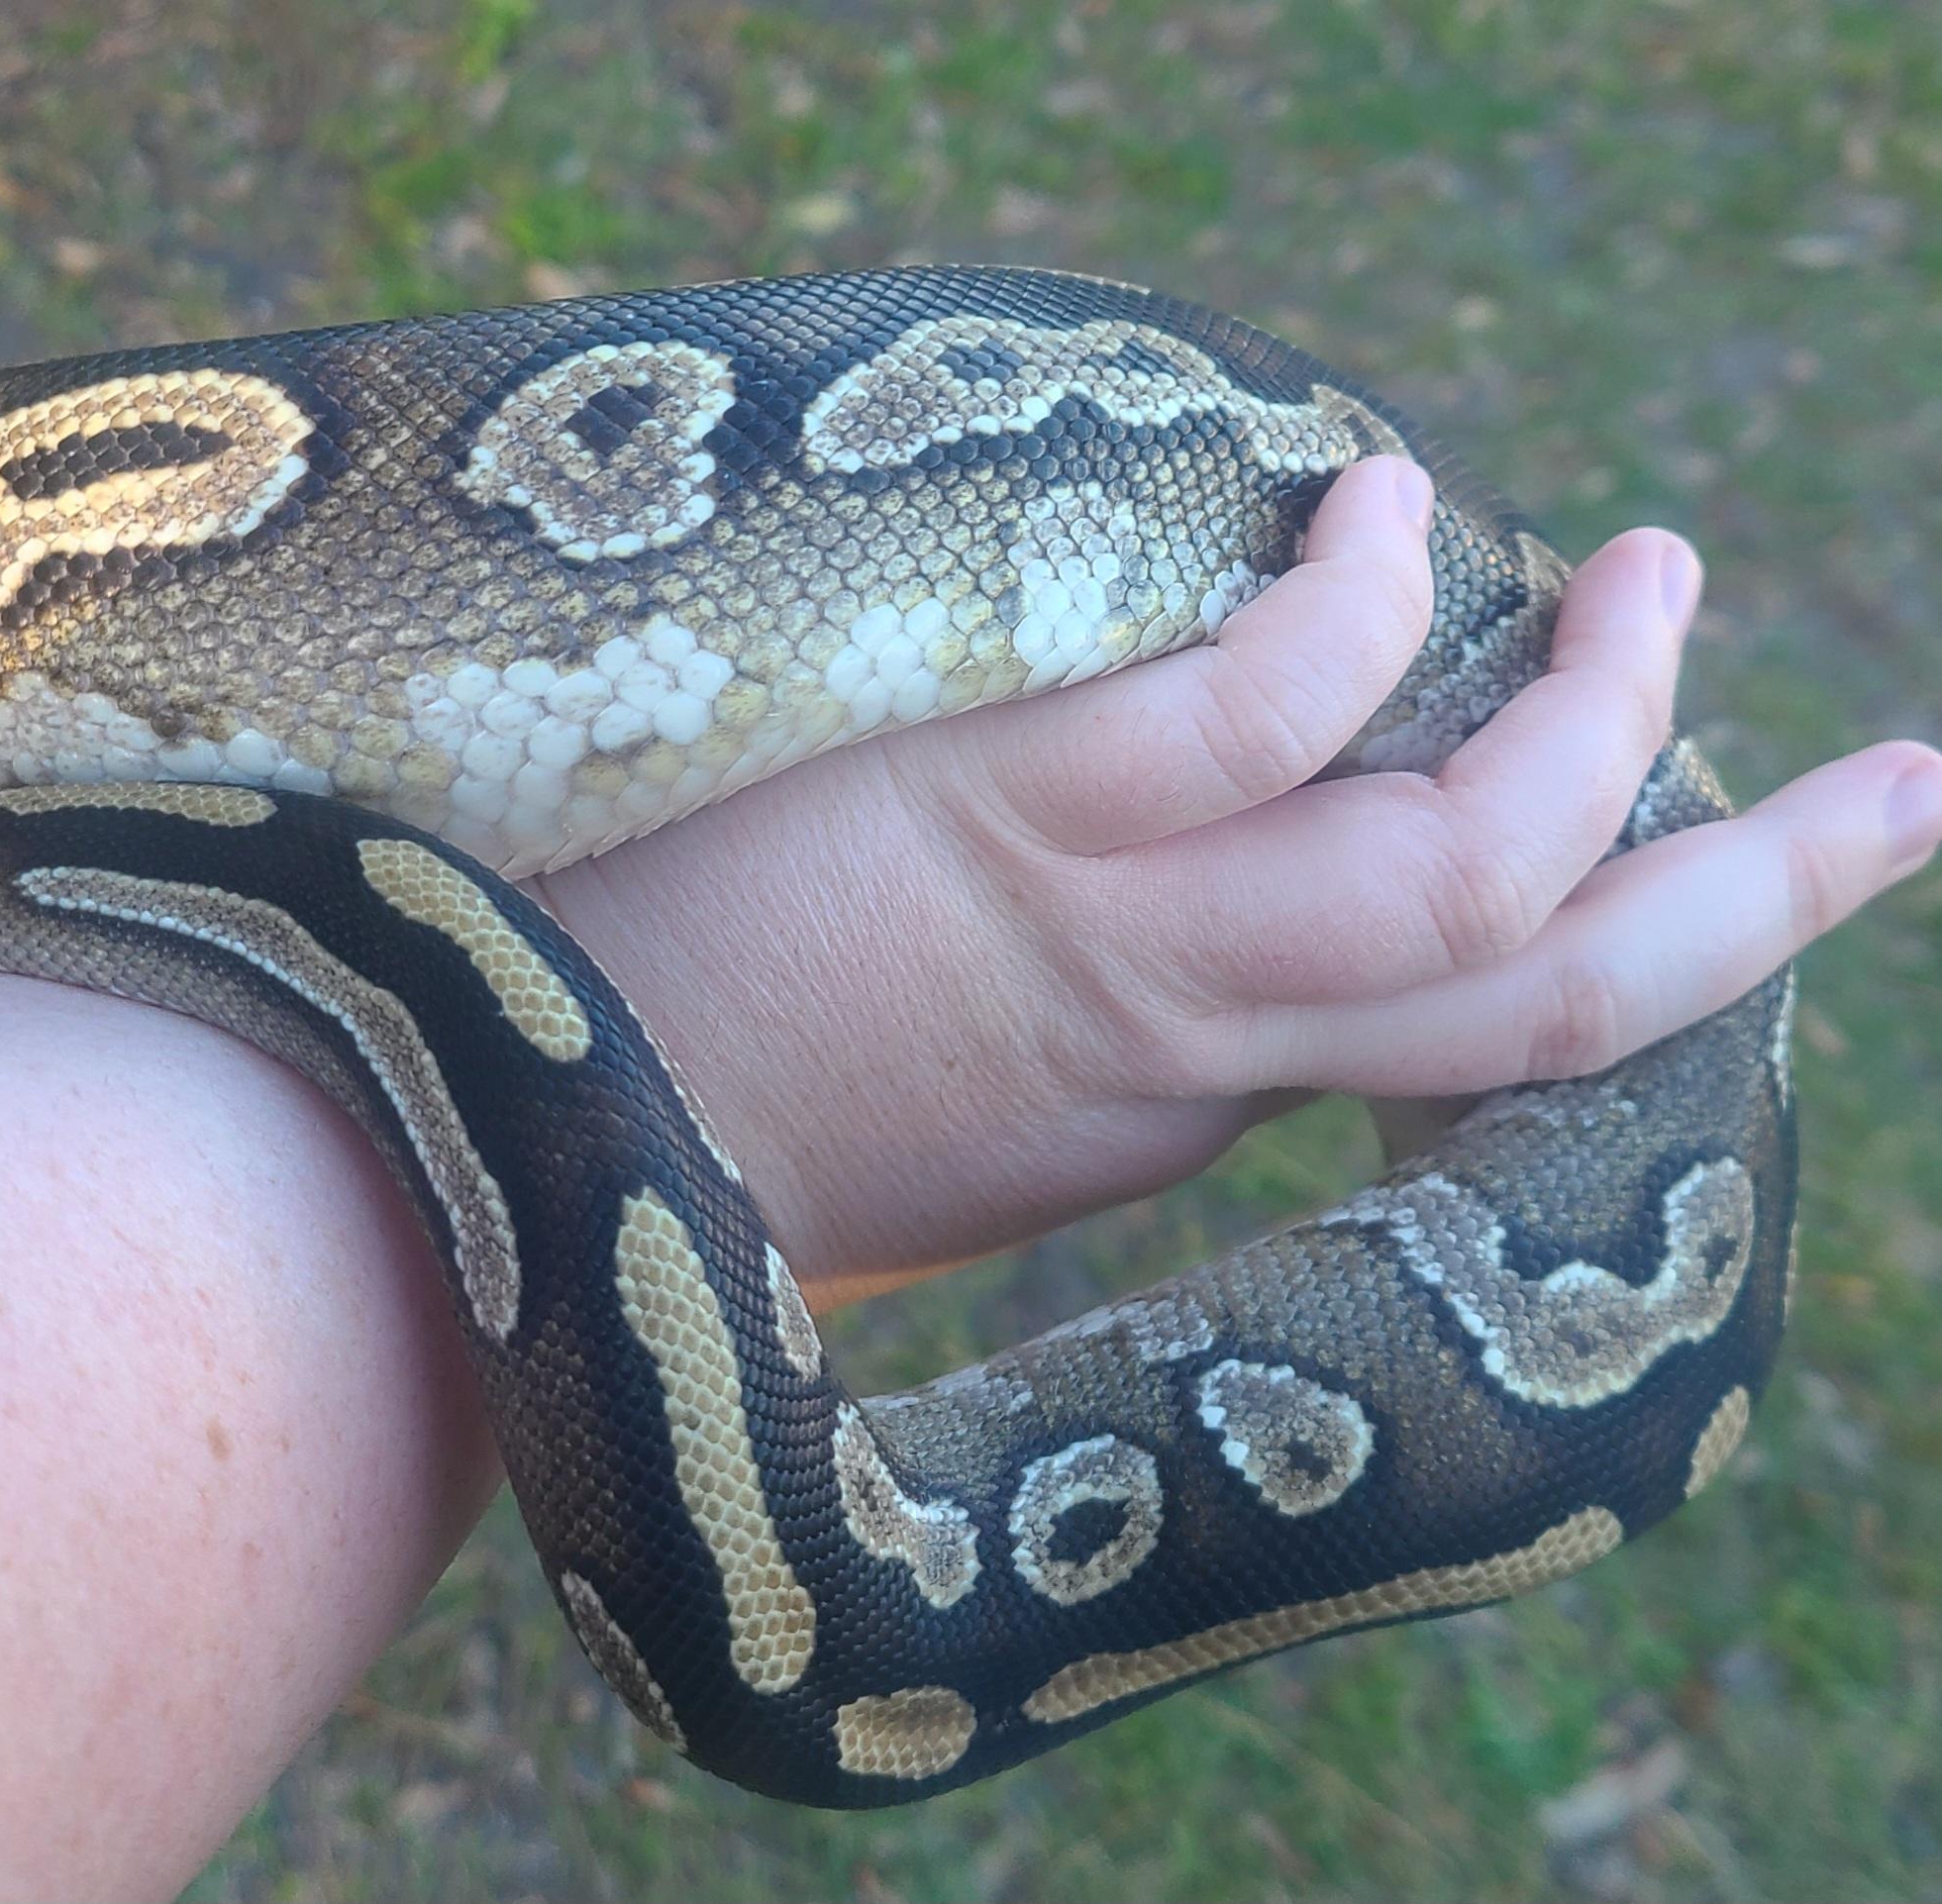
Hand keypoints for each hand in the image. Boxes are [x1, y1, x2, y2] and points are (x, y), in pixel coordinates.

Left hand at [539, 457, 1941, 1298]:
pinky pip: (1251, 712)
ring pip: (1461, 870)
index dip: (1600, 947)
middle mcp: (1183, 1042)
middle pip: (1550, 993)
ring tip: (1662, 574)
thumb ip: (1073, 1028)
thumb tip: (1175, 904)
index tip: (1678, 853)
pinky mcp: (995, 818)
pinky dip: (1358, 611)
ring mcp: (1104, 931)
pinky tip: (1384, 505)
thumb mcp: (923, 1102)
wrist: (491, 1150)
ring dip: (1598, 716)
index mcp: (1171, 1108)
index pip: (1457, 1046)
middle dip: (1755, 892)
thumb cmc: (668, 1098)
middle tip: (1896, 781)